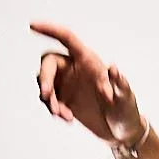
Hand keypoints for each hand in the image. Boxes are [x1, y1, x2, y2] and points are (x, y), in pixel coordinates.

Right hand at [30, 21, 142, 147]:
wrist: (122, 131)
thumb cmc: (126, 109)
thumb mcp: (125, 97)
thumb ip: (120, 83)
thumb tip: (113, 69)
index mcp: (88, 59)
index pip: (66, 38)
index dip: (49, 30)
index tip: (32, 26)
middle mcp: (75, 68)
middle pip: (49, 63)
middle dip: (45, 78)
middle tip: (47, 96)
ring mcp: (68, 84)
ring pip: (46, 82)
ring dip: (49, 98)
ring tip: (61, 114)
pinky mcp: (65, 100)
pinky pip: (51, 100)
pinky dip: (55, 109)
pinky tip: (67, 118)